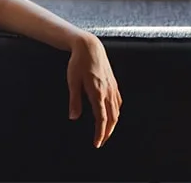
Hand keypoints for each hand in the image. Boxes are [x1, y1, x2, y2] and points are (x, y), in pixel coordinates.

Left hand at [67, 33, 121, 147]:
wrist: (90, 47)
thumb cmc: (78, 63)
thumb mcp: (72, 81)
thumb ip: (74, 100)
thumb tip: (73, 117)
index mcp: (97, 93)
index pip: (101, 119)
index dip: (100, 133)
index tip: (97, 143)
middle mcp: (108, 92)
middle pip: (112, 118)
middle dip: (107, 132)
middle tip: (101, 142)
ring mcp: (113, 87)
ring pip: (117, 111)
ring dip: (112, 124)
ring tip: (106, 132)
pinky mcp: (114, 83)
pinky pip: (118, 102)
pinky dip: (116, 112)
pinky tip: (112, 115)